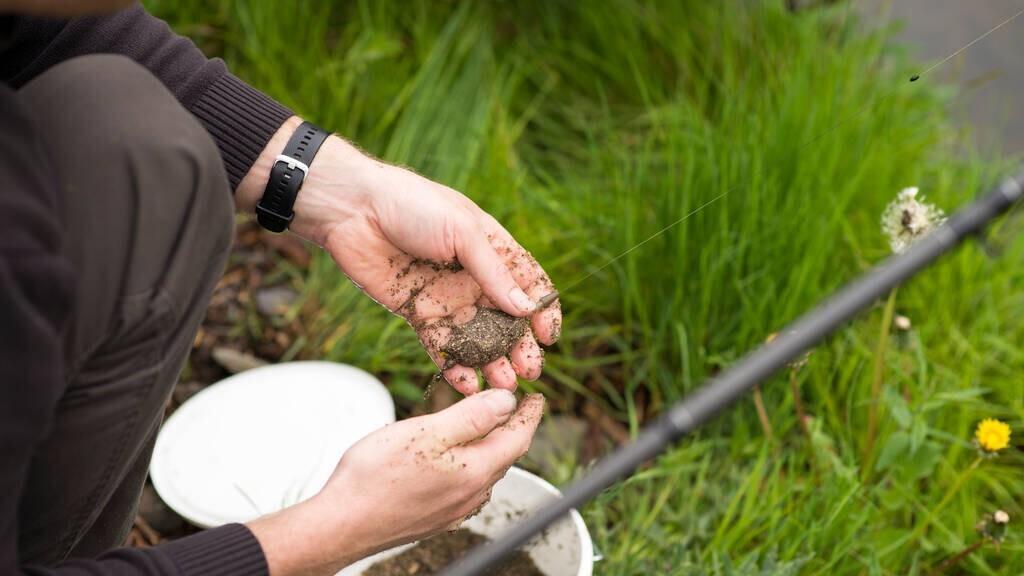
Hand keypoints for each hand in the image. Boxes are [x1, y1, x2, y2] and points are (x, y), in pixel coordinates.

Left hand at [238, 117, 561, 394]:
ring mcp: (447, 297)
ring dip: (493, 362)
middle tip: (530, 371)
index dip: (543, 310)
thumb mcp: (462, 232)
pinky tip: (467, 385)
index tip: (550, 336)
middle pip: (507, 319)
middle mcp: (473, 277)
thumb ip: (493, 273)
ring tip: (502, 386)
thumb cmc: (412, 206)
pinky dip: (455, 366)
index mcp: (491, 249)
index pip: (528, 284)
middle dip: (521, 346)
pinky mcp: (418, 313)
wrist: (354, 210)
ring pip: (478, 338)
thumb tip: (525, 309)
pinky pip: (442, 346)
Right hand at [247, 390, 545, 574]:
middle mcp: (470, 495)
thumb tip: (506, 401)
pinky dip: (470, 466)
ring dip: (490, 448)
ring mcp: (452, 510)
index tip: (535, 398)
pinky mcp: (434, 519)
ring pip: (484, 473)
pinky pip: (465, 488)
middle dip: (511, 429)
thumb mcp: (427, 432)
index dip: (528, 415)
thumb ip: (471, 417)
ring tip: (487, 429)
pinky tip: (456, 462)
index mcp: (475, 470)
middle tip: (514, 408)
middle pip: (503, 456)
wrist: (342, 524)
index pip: (517, 438)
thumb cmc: (377, 476)